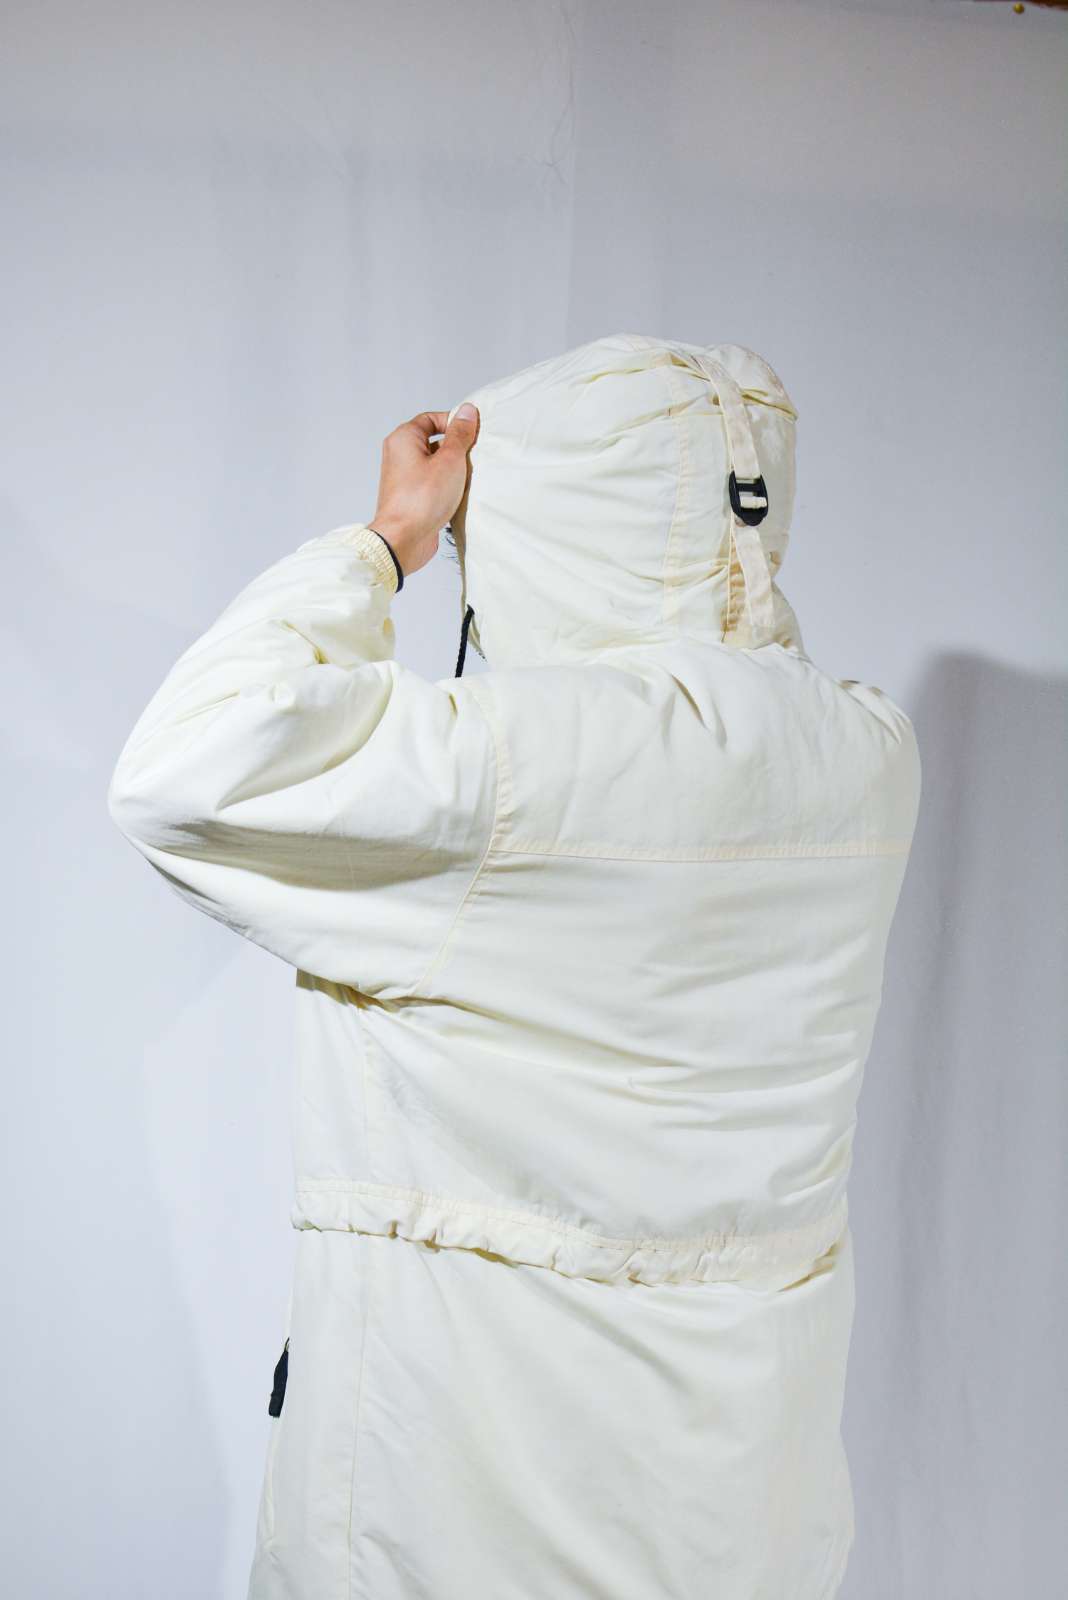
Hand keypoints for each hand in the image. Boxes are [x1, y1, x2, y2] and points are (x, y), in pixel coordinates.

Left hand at [367, 403, 479, 579]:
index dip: (453, 422)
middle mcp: (399, 455)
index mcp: (403, 438)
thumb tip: (466, 411)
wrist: (403, 540)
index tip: (472, 432)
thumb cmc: (422, 500)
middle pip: (433, 441)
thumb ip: (460, 434)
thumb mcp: (450, 460)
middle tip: (472, 457)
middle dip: (456, 448)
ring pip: (435, 465)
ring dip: (453, 470)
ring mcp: (404, 478)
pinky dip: (446, 486)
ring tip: (466, 478)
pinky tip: (459, 495)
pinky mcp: (411, 497)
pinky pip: (432, 483)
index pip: (431, 418)